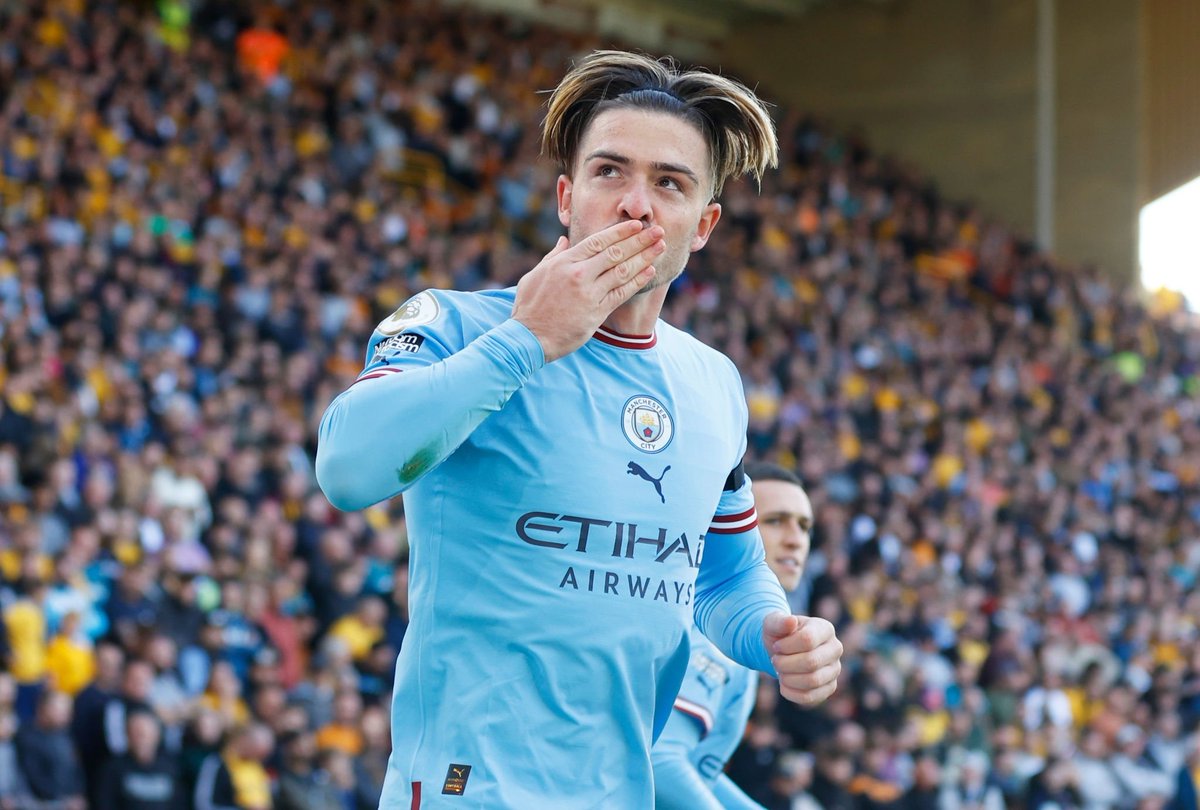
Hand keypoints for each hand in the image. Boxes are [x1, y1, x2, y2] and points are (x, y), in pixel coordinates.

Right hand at [512, 221, 664, 361]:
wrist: (529, 338)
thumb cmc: (529, 307)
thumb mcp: (534, 275)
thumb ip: (553, 256)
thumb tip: (564, 240)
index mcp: (565, 262)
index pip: (598, 240)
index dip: (621, 231)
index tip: (637, 225)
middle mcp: (579, 274)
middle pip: (616, 252)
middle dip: (639, 240)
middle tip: (659, 231)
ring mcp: (589, 294)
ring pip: (623, 270)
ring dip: (644, 257)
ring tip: (660, 248)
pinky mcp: (596, 312)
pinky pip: (622, 293)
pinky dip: (637, 281)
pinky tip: (650, 271)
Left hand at [763, 613, 841, 706]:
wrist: (782, 651)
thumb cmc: (779, 635)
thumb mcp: (773, 624)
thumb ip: (778, 621)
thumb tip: (791, 621)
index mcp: (825, 629)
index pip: (807, 640)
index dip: (786, 646)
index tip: (776, 646)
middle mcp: (835, 649)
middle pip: (811, 662)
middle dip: (785, 664)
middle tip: (775, 661)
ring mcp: (835, 670)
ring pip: (812, 681)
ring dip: (787, 678)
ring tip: (780, 671)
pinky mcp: (829, 688)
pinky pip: (810, 697)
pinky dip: (791, 692)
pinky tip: (783, 684)